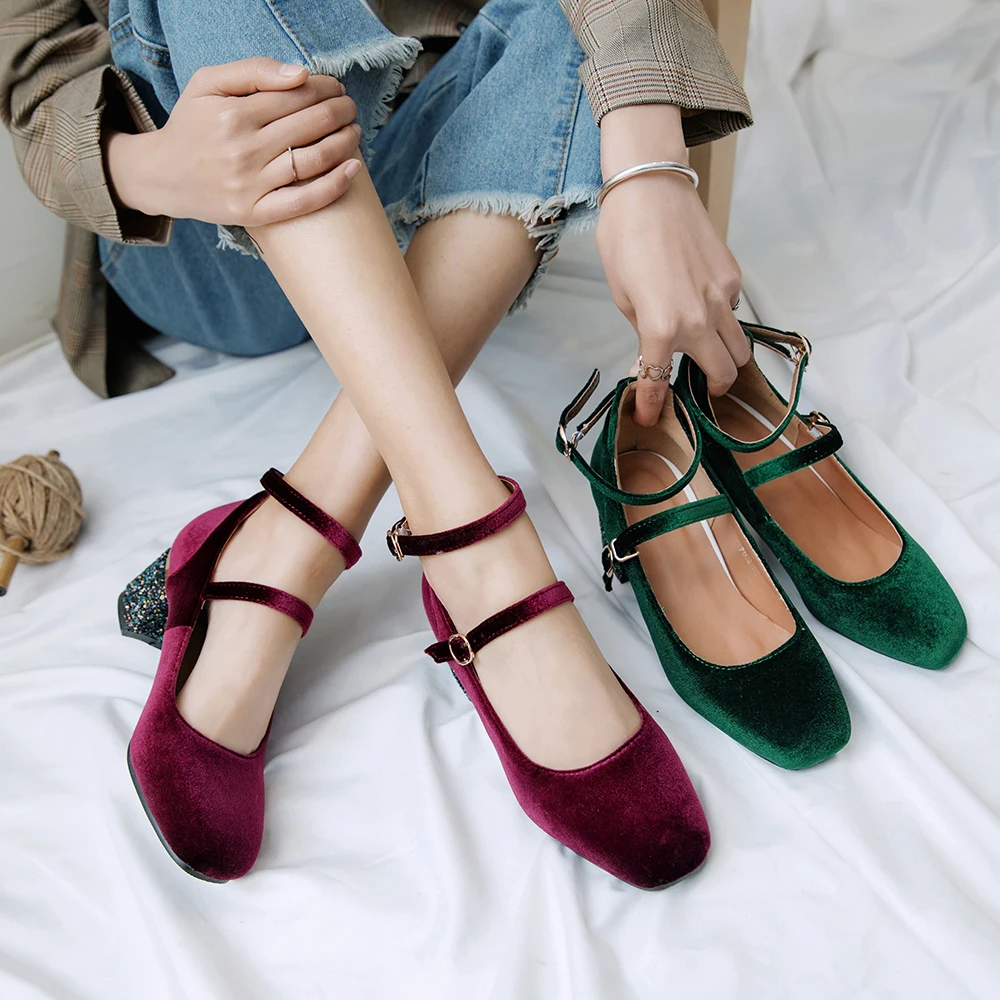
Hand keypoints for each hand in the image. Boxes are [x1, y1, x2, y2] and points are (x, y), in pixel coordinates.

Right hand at [105, 57, 361, 227]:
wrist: (162, 176)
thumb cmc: (191, 126)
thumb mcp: (207, 83)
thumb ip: (252, 71)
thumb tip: (300, 74)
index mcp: (233, 114)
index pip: (294, 95)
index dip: (323, 88)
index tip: (335, 87)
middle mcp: (243, 149)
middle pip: (309, 125)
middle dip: (338, 111)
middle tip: (350, 108)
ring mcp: (250, 184)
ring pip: (311, 160)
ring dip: (343, 143)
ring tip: (354, 132)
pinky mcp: (254, 212)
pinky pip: (302, 202)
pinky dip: (332, 187)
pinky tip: (353, 170)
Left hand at [596, 105, 746, 426]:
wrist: (651, 191)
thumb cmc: (624, 240)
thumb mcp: (622, 295)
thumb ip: (641, 331)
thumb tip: (651, 355)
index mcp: (661, 327)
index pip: (659, 381)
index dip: (652, 405)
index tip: (649, 417)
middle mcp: (698, 319)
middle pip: (723, 372)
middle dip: (712, 387)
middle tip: (700, 387)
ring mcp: (722, 298)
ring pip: (740, 347)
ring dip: (728, 359)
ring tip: (711, 354)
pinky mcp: (734, 277)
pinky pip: (736, 311)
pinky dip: (724, 318)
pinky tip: (704, 304)